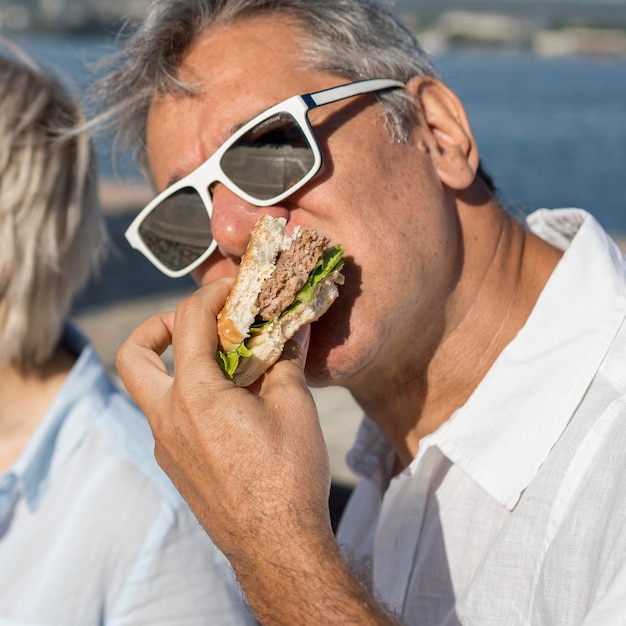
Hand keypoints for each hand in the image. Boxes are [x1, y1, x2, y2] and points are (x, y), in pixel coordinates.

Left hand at [115, 280, 398, 623]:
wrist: (276, 545)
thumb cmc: (288, 474)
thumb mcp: (294, 406)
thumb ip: (286, 359)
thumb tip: (294, 326)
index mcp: (196, 394)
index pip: (189, 321)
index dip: (210, 293)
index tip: (231, 286)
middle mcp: (168, 417)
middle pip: (133, 355)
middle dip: (156, 326)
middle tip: (191, 323)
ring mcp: (166, 445)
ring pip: (149, 389)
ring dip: (175, 364)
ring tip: (219, 363)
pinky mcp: (175, 466)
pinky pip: (168, 418)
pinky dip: (187, 397)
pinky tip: (228, 406)